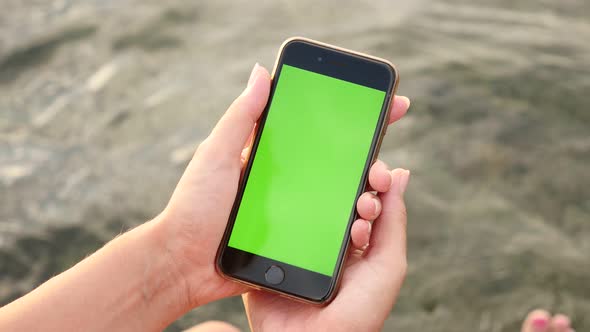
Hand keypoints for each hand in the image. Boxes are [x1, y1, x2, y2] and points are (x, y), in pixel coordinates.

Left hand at [156, 64, 410, 310]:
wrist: (183, 264)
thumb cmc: (194, 207)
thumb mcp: (215, 155)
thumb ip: (240, 117)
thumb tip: (262, 71)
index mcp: (269, 155)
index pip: (318, 129)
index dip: (353, 118)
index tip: (388, 106)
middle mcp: (285, 180)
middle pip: (337, 165)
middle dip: (369, 163)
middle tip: (383, 169)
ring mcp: (290, 210)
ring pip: (338, 200)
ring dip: (363, 198)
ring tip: (373, 202)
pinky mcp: (291, 240)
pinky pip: (325, 232)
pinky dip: (346, 229)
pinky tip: (361, 229)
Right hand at [241, 169, 409, 331]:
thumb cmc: (358, 312)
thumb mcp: (388, 265)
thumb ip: (394, 222)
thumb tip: (402, 176)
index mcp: (356, 239)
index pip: (363, 197)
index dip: (371, 181)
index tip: (376, 175)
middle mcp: (327, 238)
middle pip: (333, 195)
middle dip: (349, 186)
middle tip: (360, 199)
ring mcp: (298, 243)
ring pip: (300, 204)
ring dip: (314, 196)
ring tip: (333, 213)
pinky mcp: (270, 252)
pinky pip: (268, 224)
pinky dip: (274, 209)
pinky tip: (287, 203)